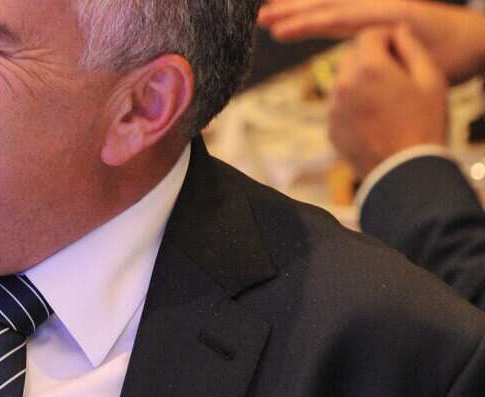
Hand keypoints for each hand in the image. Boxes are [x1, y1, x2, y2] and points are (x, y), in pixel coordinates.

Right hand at [259, 0, 484, 83]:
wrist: (476, 41)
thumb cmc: (455, 57)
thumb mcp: (427, 62)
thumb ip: (392, 54)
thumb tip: (358, 54)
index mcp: (388, 15)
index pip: (337, 17)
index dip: (305, 24)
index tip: (278, 32)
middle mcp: (380, 5)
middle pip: (329, 4)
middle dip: (294, 9)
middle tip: (261, 17)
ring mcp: (379, 6)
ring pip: (332, 2)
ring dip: (301, 6)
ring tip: (271, 11)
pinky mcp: (378, 12)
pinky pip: (341, 9)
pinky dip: (318, 10)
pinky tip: (303, 12)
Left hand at [328, 25, 446, 177]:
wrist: (403, 173)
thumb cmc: (424, 125)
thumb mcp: (431, 80)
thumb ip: (412, 49)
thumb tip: (397, 34)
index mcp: (369, 69)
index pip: (368, 36)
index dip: (385, 38)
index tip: (398, 49)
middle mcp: (343, 86)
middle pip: (350, 56)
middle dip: (369, 59)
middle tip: (393, 75)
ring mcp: (333, 109)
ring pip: (342, 81)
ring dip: (359, 82)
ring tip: (385, 101)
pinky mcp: (330, 129)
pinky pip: (339, 106)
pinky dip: (352, 105)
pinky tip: (374, 119)